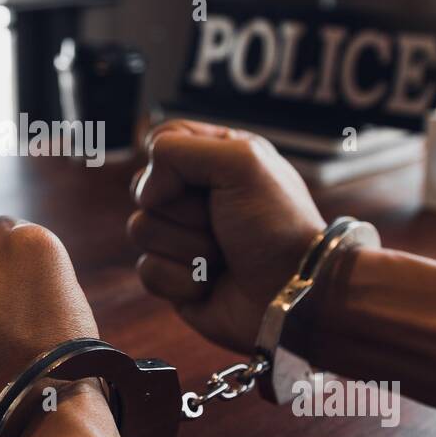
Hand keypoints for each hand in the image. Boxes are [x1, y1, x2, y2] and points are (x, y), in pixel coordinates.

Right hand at [128, 120, 324, 351]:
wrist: (295, 296)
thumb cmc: (278, 227)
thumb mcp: (241, 162)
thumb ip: (178, 149)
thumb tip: (145, 192)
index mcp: (217, 158)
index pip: (161, 141)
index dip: (168, 162)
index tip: (205, 181)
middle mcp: (197, 195)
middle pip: (143, 188)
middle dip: (184, 211)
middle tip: (223, 223)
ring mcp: (182, 237)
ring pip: (141, 230)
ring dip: (187, 247)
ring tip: (223, 256)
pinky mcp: (174, 277)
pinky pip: (148, 271)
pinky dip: (182, 280)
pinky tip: (212, 283)